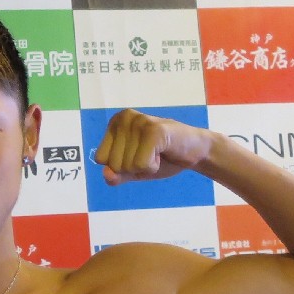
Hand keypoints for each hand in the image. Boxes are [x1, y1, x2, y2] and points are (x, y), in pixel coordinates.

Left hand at [93, 109, 212, 185]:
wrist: (194, 152)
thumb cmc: (161, 158)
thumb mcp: (132, 170)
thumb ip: (116, 175)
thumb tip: (107, 174)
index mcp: (114, 123)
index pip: (100, 159)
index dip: (121, 166)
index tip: (139, 155)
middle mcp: (124, 118)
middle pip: (113, 164)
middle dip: (133, 167)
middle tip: (151, 154)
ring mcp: (139, 122)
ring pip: (126, 166)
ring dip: (145, 166)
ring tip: (158, 152)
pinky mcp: (154, 131)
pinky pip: (141, 165)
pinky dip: (153, 167)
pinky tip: (163, 153)